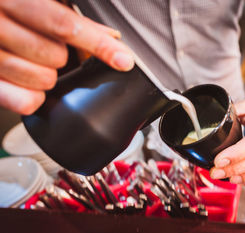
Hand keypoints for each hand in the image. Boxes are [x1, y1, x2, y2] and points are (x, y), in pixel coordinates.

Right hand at [0, 0, 133, 114]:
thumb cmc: (5, 10)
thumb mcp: (30, 4)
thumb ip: (67, 18)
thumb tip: (110, 36)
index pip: (63, 24)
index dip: (97, 43)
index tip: (123, 59)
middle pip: (55, 55)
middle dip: (62, 59)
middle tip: (53, 53)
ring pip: (41, 80)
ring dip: (49, 78)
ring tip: (38, 66)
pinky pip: (23, 102)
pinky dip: (34, 99)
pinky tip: (30, 87)